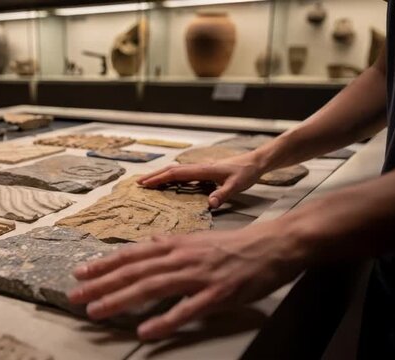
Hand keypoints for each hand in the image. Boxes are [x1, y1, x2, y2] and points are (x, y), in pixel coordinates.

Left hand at [67, 221, 309, 339]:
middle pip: (134, 271)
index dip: (103, 264)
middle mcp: (180, 257)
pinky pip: (187, 310)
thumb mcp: (196, 239)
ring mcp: (198, 275)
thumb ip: (169, 245)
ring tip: (96, 311)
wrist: (273, 244)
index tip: (79, 273)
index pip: (131, 255)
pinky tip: (145, 331)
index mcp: (175, 244)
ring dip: (121, 300)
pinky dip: (165, 321)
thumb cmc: (234, 244)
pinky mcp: (217, 294)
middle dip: (101, 284)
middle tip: (74, 296)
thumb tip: (145, 248)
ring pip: (152, 287)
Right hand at [137, 152, 265, 208]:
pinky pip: (183, 174)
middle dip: (154, 176)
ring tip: (148, 182)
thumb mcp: (237, 185)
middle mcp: (199, 167)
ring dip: (161, 175)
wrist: (256, 162)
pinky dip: (171, 177)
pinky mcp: (204, 172)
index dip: (159, 178)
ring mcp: (201, 169)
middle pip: (171, 170)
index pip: (176, 174)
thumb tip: (210, 204)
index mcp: (203, 170)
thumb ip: (223, 194)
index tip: (145, 184)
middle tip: (138, 183)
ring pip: (176, 171)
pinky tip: (169, 184)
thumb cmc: (246, 172)